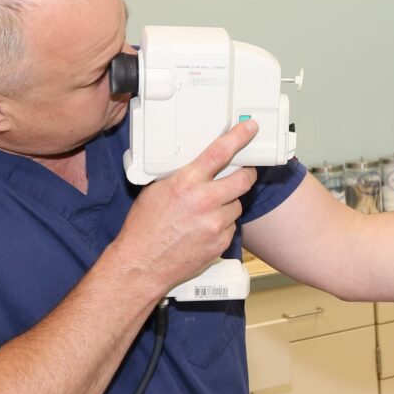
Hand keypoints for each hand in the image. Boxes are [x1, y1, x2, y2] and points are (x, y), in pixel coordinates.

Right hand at [114, 120, 258, 295]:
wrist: (142, 264)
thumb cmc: (144, 228)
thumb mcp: (157, 190)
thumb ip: (182, 176)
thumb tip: (199, 166)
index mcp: (186, 183)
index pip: (220, 153)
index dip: (239, 138)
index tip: (250, 129)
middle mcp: (204, 201)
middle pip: (243, 179)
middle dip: (245, 173)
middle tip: (242, 172)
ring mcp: (215, 224)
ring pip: (237, 205)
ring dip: (228, 204)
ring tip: (206, 211)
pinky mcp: (221, 242)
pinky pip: (231, 227)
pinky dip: (222, 225)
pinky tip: (203, 229)